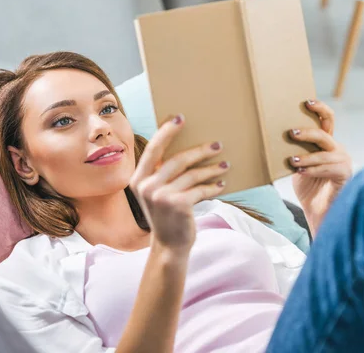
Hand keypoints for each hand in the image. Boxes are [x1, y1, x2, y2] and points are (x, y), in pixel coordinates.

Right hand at [129, 114, 229, 252]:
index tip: (180, 117)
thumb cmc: (167, 216)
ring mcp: (160, 195)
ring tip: (225, 164)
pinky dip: (212, 187)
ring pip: (192, 174)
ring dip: (211, 169)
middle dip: (200, 150)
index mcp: (138, 179)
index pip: (153, 149)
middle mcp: (146, 186)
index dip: (167, 131)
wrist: (169, 246)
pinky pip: (199, 189)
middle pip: (177, 159)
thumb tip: (187, 149)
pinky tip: (221, 184)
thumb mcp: (157, 193)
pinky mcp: (177, 204)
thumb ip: (162, 174)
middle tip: (217, 144)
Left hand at [287, 100, 351, 235]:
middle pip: (324, 132)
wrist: (319, 213)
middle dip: (306, 132)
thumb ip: (294, 153)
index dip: (319, 108)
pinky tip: (302, 172)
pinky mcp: (346, 175)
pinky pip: (330, 168)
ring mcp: (343, 161)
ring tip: (293, 161)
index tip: (306, 101)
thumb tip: (273, 140)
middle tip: (291, 134)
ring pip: (324, 153)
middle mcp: (336, 149)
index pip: (327, 119)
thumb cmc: (308, 189)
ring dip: (307, 157)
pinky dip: (314, 169)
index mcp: (326, 143)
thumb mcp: (298, 166)